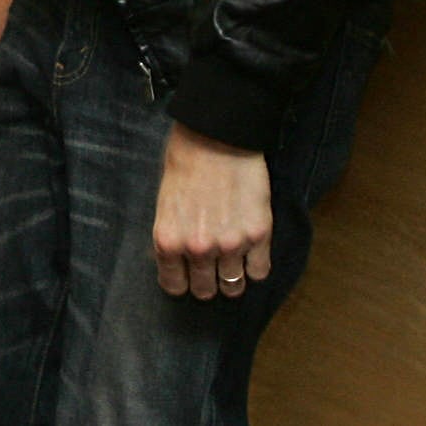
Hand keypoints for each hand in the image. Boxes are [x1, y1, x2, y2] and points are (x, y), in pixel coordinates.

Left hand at [150, 124, 271, 300]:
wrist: (218, 134)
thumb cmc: (187, 160)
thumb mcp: (165, 202)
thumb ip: (173, 235)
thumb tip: (179, 259)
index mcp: (168, 241)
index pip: (175, 286)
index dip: (184, 280)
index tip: (190, 273)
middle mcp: (198, 249)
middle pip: (205, 290)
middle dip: (209, 280)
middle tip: (214, 265)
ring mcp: (230, 244)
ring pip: (234, 286)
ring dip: (233, 275)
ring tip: (235, 259)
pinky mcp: (258, 234)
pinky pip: (260, 272)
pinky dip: (256, 266)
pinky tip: (253, 251)